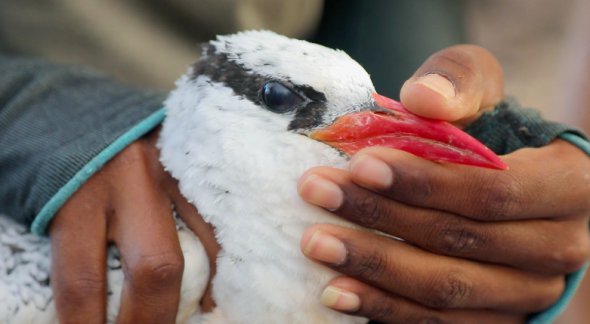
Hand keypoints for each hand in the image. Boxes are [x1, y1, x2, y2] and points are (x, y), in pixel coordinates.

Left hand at [49, 129, 217, 322]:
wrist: (84, 109)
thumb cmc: (65, 166)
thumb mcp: (56, 208)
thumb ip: (81, 252)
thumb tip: (102, 307)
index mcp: (77, 195)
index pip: (82, 280)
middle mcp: (129, 181)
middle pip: (153, 268)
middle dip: (152, 317)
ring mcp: (171, 169)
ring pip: (199, 245)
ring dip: (197, 291)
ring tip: (193, 314)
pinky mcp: (192, 163)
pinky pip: (217, 218)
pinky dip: (218, 257)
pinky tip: (214, 285)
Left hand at [298, 45, 589, 322]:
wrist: (502, 183)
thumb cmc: (491, 128)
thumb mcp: (482, 88)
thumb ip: (458, 83)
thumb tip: (422, 99)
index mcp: (568, 187)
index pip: (492, 191)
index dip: (423, 181)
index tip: (360, 164)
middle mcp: (557, 248)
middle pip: (459, 241)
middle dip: (381, 218)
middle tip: (318, 194)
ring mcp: (527, 293)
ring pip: (445, 289)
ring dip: (373, 266)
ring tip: (316, 242)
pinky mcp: (496, 319)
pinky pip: (438, 323)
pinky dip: (384, 307)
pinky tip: (337, 291)